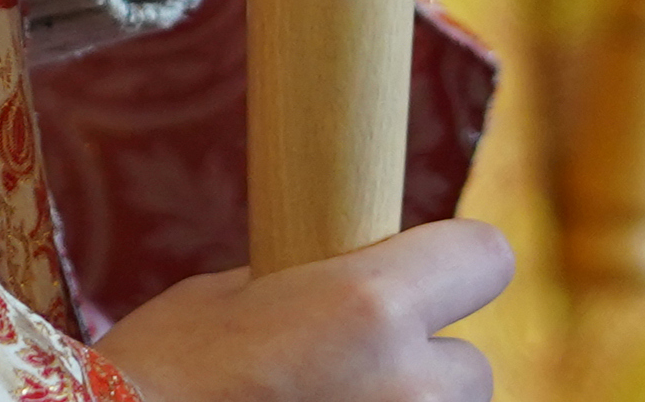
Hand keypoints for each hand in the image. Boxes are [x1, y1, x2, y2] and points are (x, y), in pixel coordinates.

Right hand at [107, 223, 512, 401]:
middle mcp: (410, 387)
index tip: (429, 269)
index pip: (486, 256)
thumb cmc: (158, 374)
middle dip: (423, 367)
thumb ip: (312, 294)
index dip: (457, 261)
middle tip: (350, 372)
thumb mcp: (231, 300)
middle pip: (471, 368)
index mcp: (371, 306)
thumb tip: (346, 289)